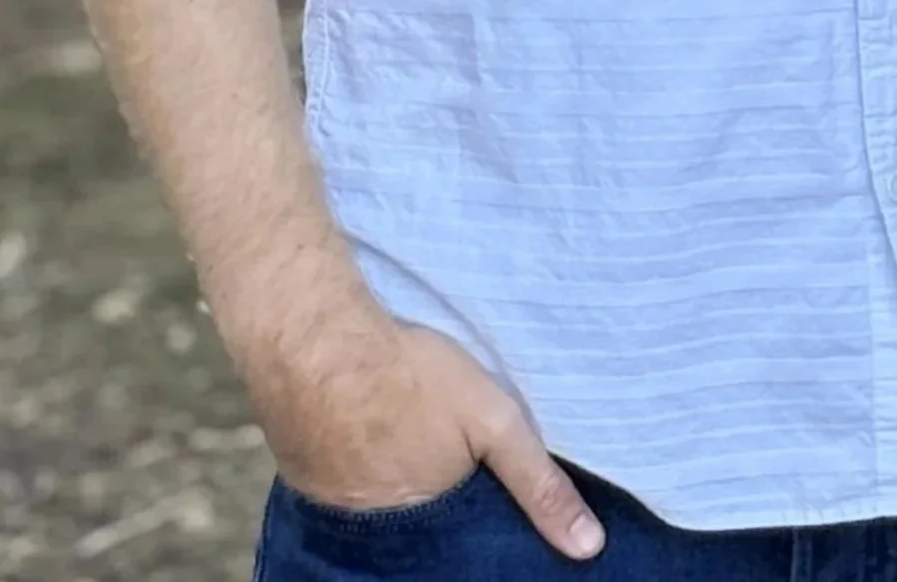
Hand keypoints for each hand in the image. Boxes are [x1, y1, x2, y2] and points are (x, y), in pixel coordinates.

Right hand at [245, 306, 607, 558]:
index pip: (463, 556)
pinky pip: (344, 499)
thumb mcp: (493, 421)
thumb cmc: (411, 375)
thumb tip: (590, 547)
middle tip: (449, 474)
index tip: (489, 515)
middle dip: (442, 521)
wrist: (315, 339)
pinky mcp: (306, 487)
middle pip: (423, 540)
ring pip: (382, 521)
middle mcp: (378, 538)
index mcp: (428, 531)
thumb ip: (539, 483)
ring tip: (412, 456)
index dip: (479, 536)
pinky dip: (362, 479)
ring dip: (399, 499)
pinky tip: (373, 445)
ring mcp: (336, 514)